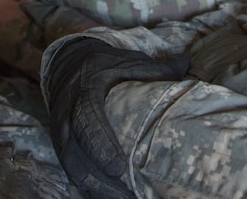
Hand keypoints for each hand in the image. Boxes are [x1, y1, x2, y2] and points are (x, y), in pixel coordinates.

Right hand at [44, 39, 187, 197]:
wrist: (65, 64)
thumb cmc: (99, 64)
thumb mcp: (123, 60)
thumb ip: (153, 68)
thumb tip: (186, 63)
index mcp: (83, 93)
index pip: (86, 122)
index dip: (100, 146)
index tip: (120, 168)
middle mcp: (66, 116)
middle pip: (75, 157)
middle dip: (100, 182)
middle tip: (129, 196)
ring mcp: (61, 134)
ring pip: (72, 169)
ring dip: (97, 190)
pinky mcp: (61, 145)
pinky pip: (72, 171)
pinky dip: (90, 187)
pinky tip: (112, 196)